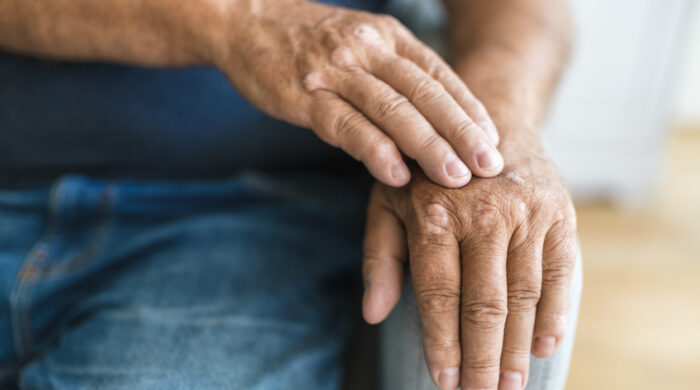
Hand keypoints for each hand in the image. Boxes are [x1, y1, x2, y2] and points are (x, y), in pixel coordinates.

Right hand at [214, 0, 502, 187]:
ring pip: (392, 110)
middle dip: (461, 132)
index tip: (494, 142)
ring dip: (427, 146)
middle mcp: (368, 49)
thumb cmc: (310, 42)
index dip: (469, 110)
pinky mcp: (305, 94)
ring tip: (454, 178)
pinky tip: (396, 175)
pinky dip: (374, 150)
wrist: (247, 18)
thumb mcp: (361, 44)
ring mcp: (336, 70)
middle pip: (425, 93)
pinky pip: (345, 125)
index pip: (440, 75)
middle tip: (489, 166)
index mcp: (389, 37)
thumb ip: (395, 75)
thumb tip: (436, 121)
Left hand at [361, 137, 577, 389]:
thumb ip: (380, 257)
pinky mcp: (559, 214)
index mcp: (434, 213)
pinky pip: (559, 275)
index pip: (438, 295)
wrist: (487, 120)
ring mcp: (525, 213)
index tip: (443, 383)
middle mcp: (482, 213)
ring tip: (508, 385)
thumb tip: (373, 313)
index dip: (441, 344)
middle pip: (483, 305)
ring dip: (515, 349)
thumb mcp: (388, 203)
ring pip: (522, 297)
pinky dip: (554, 315)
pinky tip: (543, 348)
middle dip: (481, 360)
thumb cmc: (427, 173)